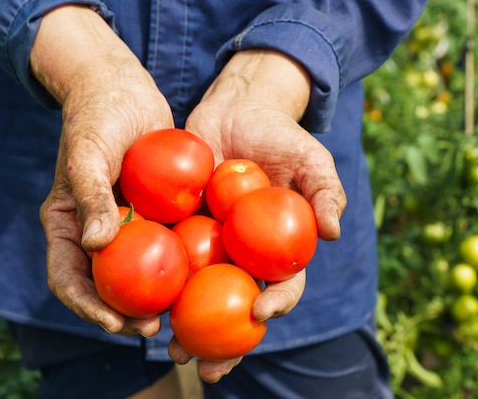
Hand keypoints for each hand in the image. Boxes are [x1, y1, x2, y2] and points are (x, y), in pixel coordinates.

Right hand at [32, 5, 173, 335]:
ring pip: (140, 271)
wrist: (123, 89)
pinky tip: (205, 272)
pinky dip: (180, 261)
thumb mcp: (88, 152)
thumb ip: (90, 196)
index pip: (69, 278)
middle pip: (107, 285)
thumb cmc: (97, 116)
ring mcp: (128, 224)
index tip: (117, 322)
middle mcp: (97, 231)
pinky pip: (166, 243)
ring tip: (182, 311)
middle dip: (127, 311)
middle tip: (155, 328)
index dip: (88, 307)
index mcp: (68, 225)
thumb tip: (96, 246)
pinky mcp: (155, 212)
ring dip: (157, 295)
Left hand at [172, 49, 346, 380]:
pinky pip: (169, 260)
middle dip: (225, 346)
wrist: (236, 111)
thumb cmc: (280, 135)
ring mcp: (212, 247)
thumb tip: (333, 233)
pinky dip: (158, 286)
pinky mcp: (181, 230)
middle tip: (208, 367)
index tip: (261, 310)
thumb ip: (326, 192)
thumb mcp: (311, 158)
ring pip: (199, 296)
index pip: (283, 284)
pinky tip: (144, 305)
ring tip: (170, 350)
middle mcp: (245, 256)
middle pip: (236, 307)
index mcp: (278, 248)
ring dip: (186, 328)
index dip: (276, 302)